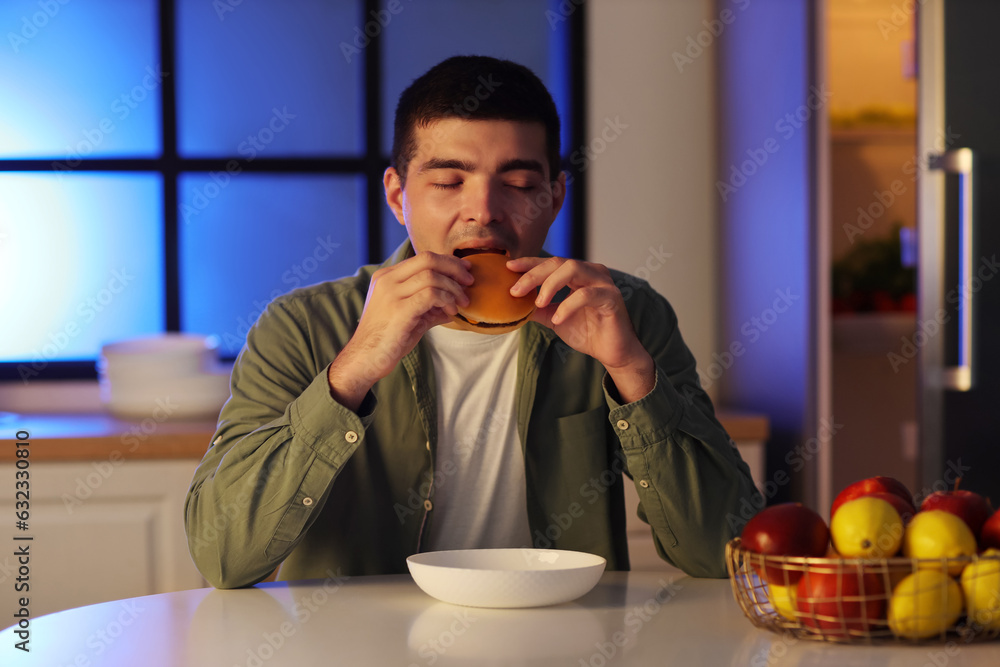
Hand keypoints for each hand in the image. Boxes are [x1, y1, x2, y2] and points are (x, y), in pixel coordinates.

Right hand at [328, 252, 472, 409]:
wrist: (365, 360)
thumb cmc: (388, 340)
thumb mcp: (410, 317)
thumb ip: (430, 307)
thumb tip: (454, 304)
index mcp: (387, 277)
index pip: (423, 257)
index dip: (448, 262)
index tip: (465, 271)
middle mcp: (387, 280)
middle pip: (428, 259)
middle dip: (454, 268)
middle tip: (469, 282)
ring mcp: (391, 294)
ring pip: (432, 276)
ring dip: (453, 288)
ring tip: (461, 303)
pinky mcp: (399, 310)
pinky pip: (431, 294)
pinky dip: (446, 300)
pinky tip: (450, 311)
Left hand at [507, 257, 654, 402]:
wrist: (612, 352)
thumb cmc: (588, 332)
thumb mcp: (555, 318)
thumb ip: (537, 308)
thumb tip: (512, 303)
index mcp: (579, 273)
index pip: (551, 262)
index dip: (529, 263)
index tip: (509, 268)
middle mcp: (592, 272)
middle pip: (558, 262)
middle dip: (534, 274)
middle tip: (516, 290)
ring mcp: (603, 282)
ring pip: (572, 268)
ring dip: (550, 285)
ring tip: (538, 303)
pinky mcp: (611, 297)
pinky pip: (586, 294)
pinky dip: (568, 305)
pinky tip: (558, 319)